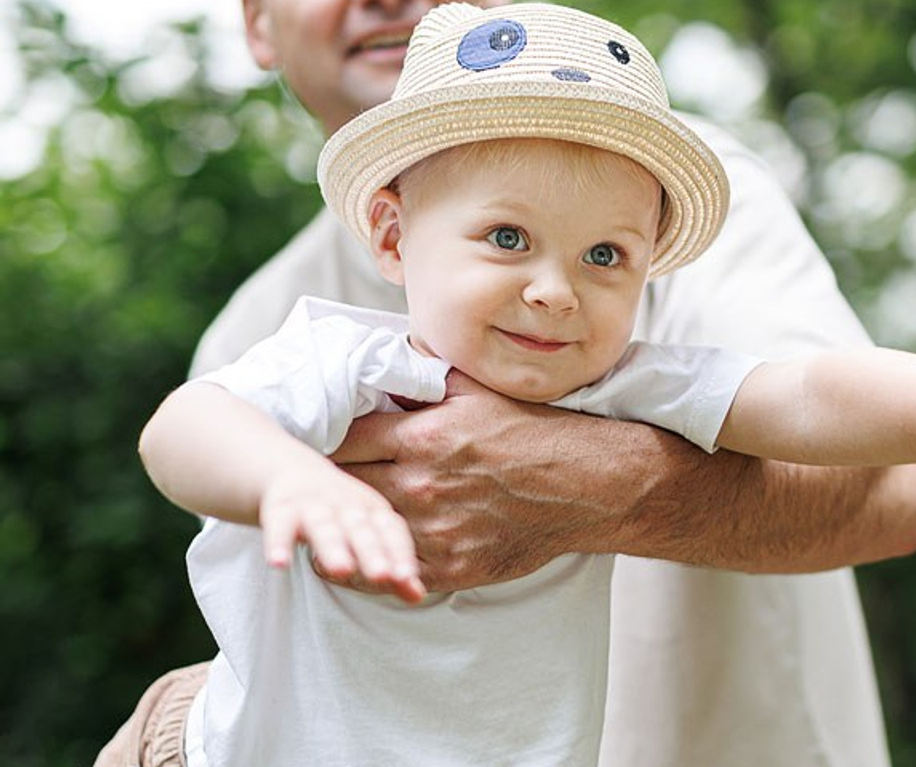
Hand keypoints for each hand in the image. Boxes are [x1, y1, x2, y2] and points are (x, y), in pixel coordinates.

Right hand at [260, 464, 425, 603]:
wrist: (294, 472)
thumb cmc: (341, 514)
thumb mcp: (370, 535)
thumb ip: (392, 568)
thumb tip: (418, 597)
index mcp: (372, 512)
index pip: (390, 531)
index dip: (399, 553)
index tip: (406, 577)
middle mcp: (346, 506)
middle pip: (360, 530)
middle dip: (372, 552)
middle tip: (381, 576)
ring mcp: (314, 506)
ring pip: (324, 527)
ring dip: (332, 548)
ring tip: (341, 570)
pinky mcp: (282, 509)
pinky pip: (279, 527)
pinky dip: (279, 543)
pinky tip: (279, 563)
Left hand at [327, 370, 634, 592]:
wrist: (585, 485)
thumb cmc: (533, 432)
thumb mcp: (478, 389)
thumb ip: (425, 375)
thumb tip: (385, 358)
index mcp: (423, 436)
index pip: (343, 440)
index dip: (325, 442)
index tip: (317, 443)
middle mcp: (422, 485)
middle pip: (345, 487)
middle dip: (330, 483)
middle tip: (316, 483)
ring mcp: (435, 530)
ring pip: (362, 532)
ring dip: (347, 525)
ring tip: (331, 520)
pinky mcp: (450, 567)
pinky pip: (389, 572)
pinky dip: (371, 563)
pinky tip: (361, 553)